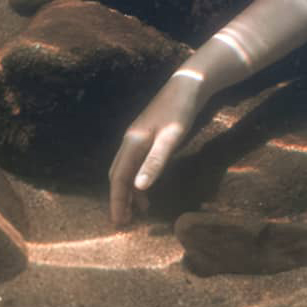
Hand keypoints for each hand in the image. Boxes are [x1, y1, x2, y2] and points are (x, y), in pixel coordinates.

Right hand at [107, 71, 205, 226]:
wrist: (189, 85)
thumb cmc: (180, 111)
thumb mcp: (170, 138)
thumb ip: (155, 162)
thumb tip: (138, 188)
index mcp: (133, 143)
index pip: (118, 178)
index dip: (117, 201)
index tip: (118, 222)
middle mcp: (130, 141)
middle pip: (117, 175)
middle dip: (119, 199)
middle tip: (124, 222)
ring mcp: (137, 138)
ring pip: (126, 170)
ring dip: (129, 191)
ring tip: (138, 211)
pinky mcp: (147, 136)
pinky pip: (136, 163)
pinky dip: (138, 179)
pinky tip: (147, 188)